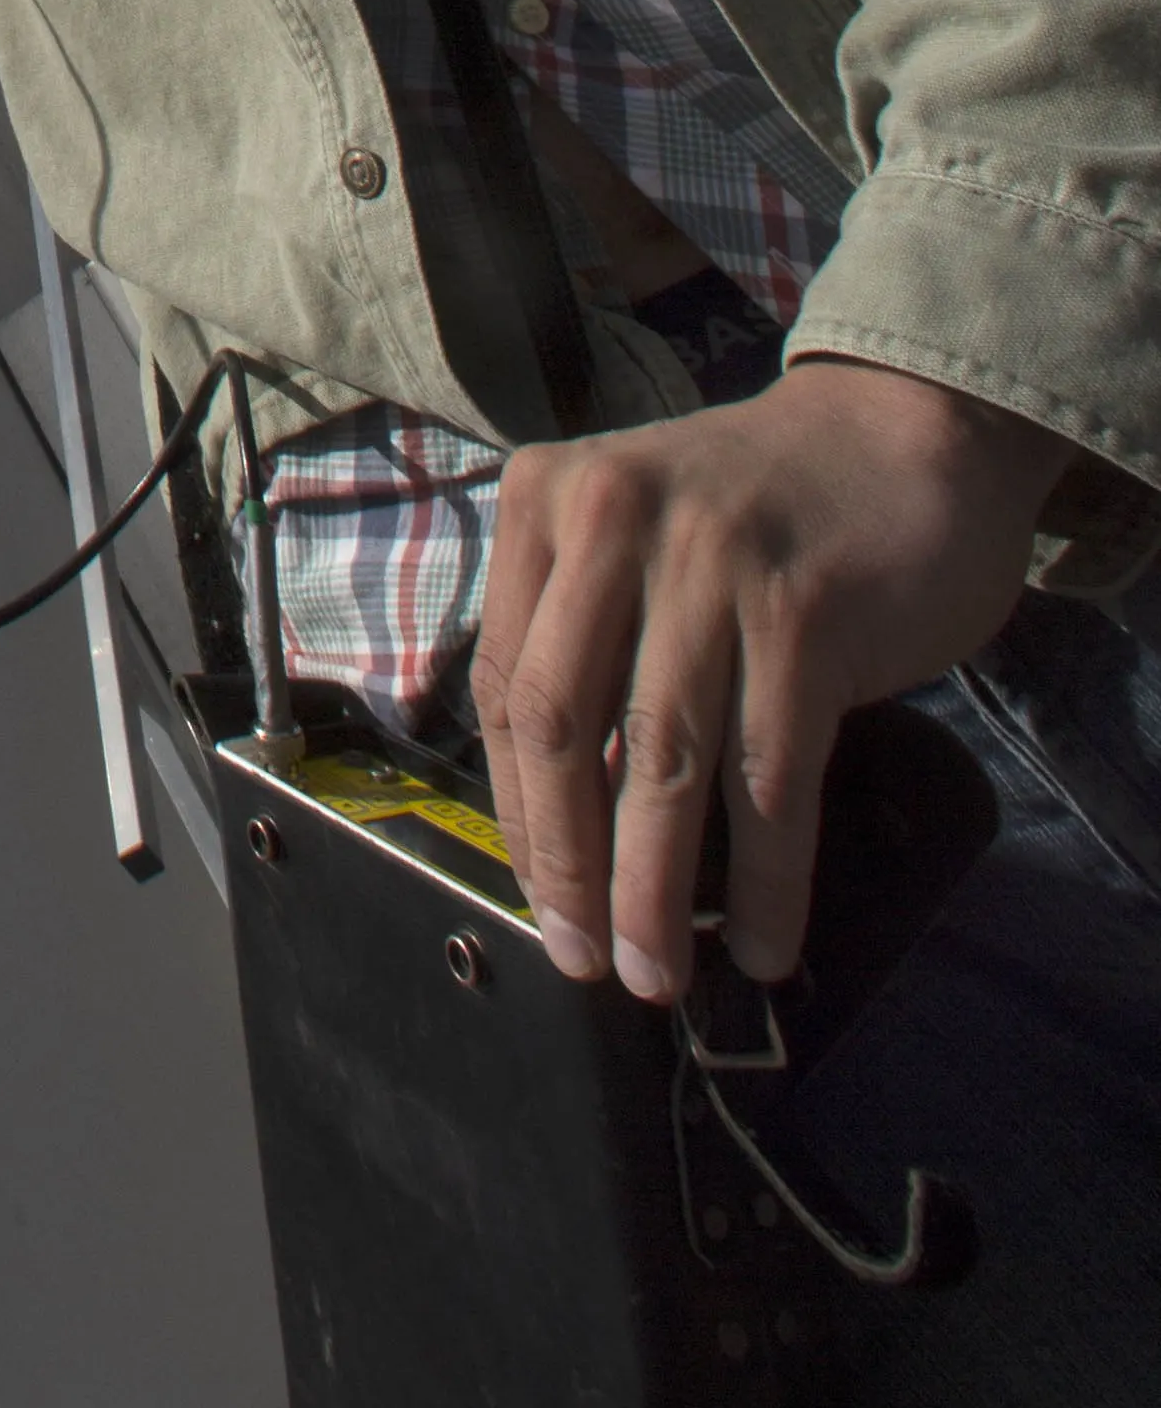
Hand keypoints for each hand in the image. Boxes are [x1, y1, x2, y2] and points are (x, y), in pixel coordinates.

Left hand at [469, 355, 1059, 1003]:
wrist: (903, 431)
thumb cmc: (755, 509)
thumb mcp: (636, 538)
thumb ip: (586, 642)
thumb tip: (564, 832)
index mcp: (545, 501)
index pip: (504, 689)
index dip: (518, 813)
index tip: (541, 902)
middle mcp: (613, 519)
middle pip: (564, 728)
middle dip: (570, 866)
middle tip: (591, 962)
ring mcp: (709, 562)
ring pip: (663, 763)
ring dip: (657, 894)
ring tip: (661, 976)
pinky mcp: (804, 612)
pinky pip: (770, 777)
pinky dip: (768, 878)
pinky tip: (767, 941)